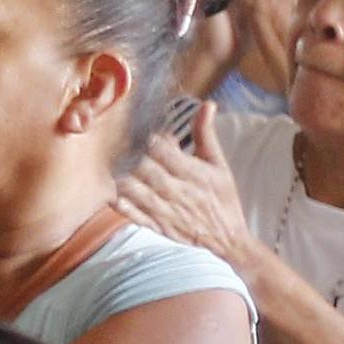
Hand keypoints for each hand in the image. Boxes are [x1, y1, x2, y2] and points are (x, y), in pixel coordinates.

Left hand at [114, 110, 258, 269]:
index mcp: (196, 174)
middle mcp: (180, 192)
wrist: (228, 238)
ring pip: (138, 192)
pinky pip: (136, 216)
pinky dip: (124, 206)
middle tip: (118, 147)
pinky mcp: (159, 228)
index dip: (148, 140)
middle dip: (131, 157)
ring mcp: (168, 212)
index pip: (164, 152)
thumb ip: (206, 135)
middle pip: (147, 170)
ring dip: (124, 179)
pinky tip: (114, 195)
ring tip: (116, 168)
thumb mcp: (219, 164)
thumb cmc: (223, 197)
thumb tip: (207, 105)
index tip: (139, 133)